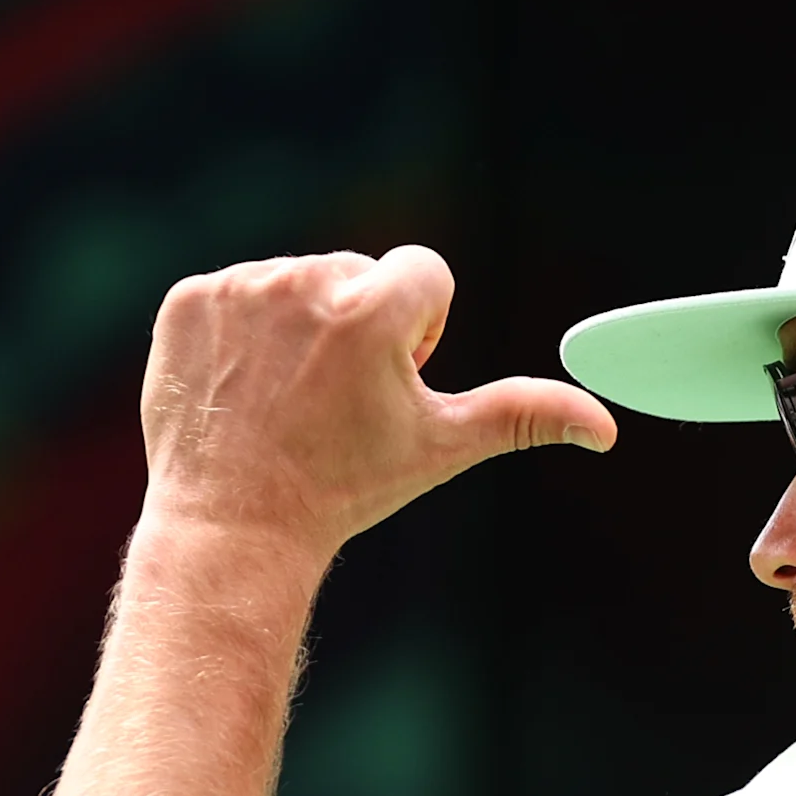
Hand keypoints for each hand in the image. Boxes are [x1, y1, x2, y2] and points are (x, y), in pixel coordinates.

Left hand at [138, 244, 613, 553]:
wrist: (235, 524)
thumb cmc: (347, 487)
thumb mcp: (443, 447)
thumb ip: (523, 415)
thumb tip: (606, 427)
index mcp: (373, 310)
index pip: (425, 272)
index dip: (419, 330)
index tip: (391, 380)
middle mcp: (304, 283)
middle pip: (359, 275)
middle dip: (358, 324)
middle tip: (336, 400)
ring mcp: (240, 288)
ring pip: (297, 282)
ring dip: (301, 327)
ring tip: (288, 398)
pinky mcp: (190, 300)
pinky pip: (236, 292)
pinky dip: (242, 332)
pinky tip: (246, 387)